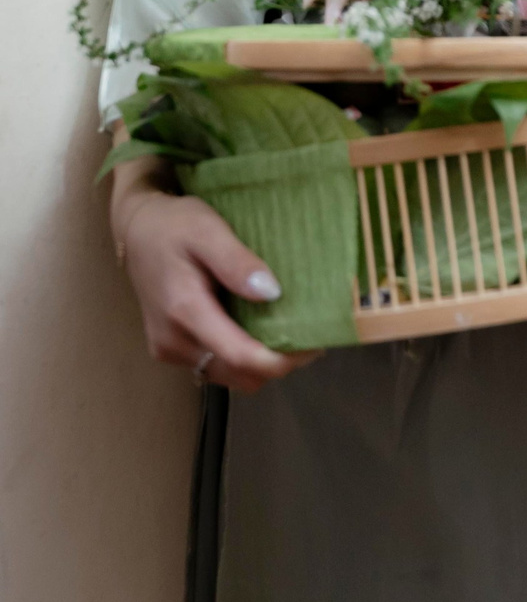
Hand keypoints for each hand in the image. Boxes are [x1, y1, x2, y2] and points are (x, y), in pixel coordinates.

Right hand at [111, 163, 320, 393]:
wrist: (138, 231)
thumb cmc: (175, 226)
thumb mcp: (208, 231)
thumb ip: (237, 263)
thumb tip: (271, 293)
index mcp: (185, 311)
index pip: (239, 357)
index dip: (280, 360)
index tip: (314, 346)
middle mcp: (173, 341)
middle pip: (238, 374)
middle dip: (277, 363)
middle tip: (309, 335)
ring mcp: (170, 349)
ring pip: (229, 375)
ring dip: (260, 364)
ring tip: (289, 332)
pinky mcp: (171, 349)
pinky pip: (215, 366)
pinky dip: (242, 358)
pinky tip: (260, 332)